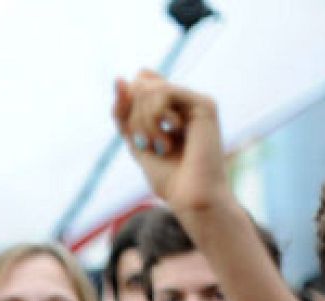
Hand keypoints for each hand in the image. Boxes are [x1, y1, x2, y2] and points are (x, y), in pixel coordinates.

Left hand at [112, 72, 228, 216]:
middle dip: (133, 117)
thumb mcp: (135, 141)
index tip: (132, 135)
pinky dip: (154, 116)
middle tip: (148, 144)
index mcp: (172, 110)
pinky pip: (164, 91)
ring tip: (159, 145)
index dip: (126, 106)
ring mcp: (195, 102)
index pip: (138, 85)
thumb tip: (120, 78)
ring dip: (143, 121)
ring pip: (149, 88)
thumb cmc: (170, 178)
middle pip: (140, 86)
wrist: (192, 198)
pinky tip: (167, 138)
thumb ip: (125, 112)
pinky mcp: (204, 104)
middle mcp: (185, 102)